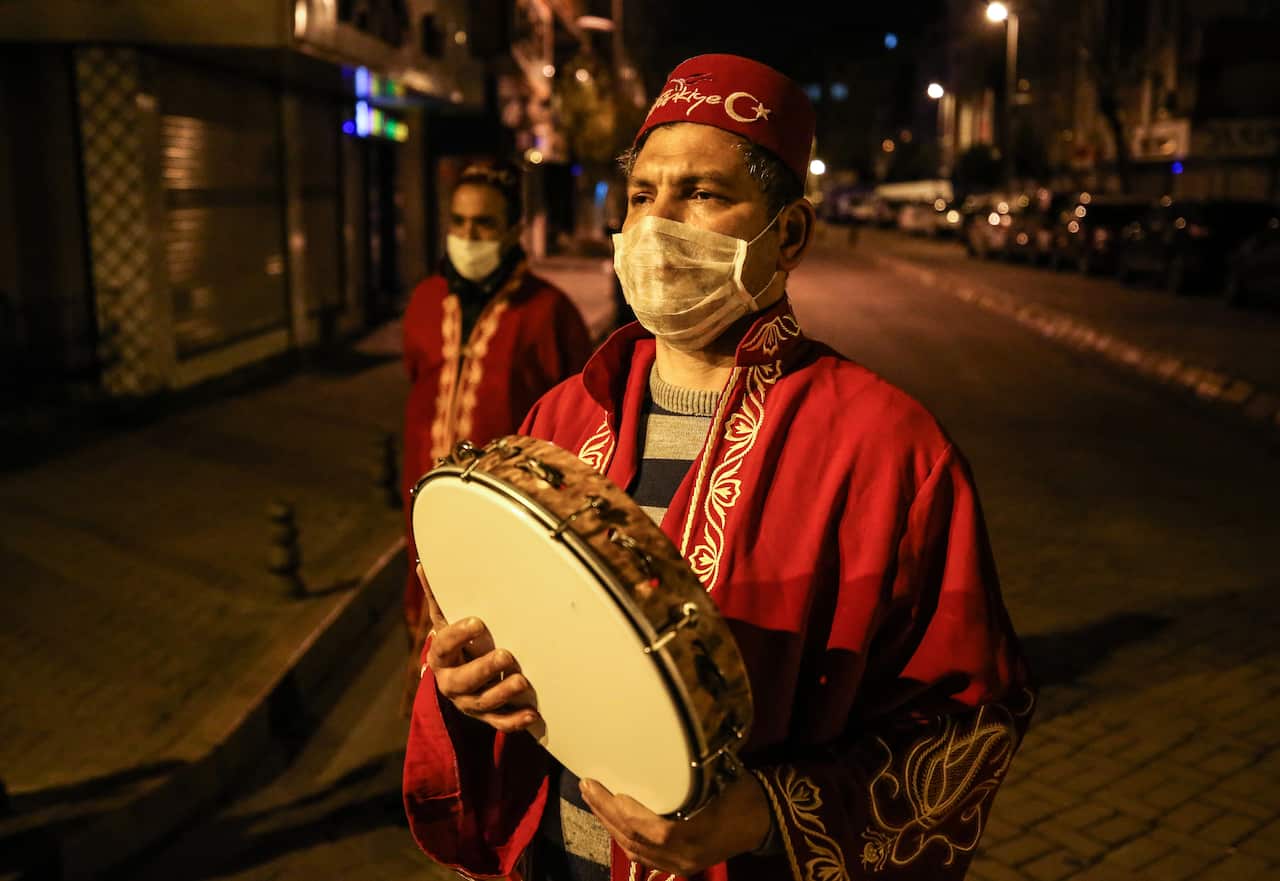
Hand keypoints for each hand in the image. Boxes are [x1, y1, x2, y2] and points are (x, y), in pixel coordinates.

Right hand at [417, 563, 540, 732]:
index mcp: (441, 656)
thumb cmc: (456, 643)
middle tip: (506, 655)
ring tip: (522, 682)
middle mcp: (452, 683)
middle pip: (465, 680)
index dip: (458, 634)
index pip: (444, 645)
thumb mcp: (446, 622)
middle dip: (485, 668)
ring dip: (504, 693)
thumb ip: (439, 598)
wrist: (456, 679)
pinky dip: (516, 721)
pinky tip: (532, 714)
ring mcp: (469, 702)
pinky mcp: (487, 716)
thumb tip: (424, 565)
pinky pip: (500, 723)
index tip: (478, 622)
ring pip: (484, 703)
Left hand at [578, 771, 772, 875]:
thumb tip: (649, 754)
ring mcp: (679, 865)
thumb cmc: (740, 793)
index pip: (646, 826)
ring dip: (609, 824)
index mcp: (691, 833)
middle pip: (633, 837)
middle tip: (587, 785)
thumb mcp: (714, 778)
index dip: (620, 809)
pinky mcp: (679, 866)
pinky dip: (624, 838)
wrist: (763, 820)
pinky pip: (643, 857)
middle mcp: (681, 855)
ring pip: (633, 849)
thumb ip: (681, 777)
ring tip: (592, 800)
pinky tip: (612, 823)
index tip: (603, 787)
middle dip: (605, 811)